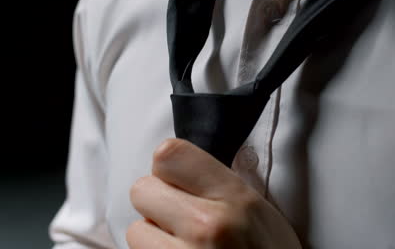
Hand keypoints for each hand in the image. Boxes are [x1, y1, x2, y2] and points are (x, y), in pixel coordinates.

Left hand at [127, 138, 301, 248]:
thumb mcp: (258, 209)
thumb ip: (218, 183)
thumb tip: (176, 167)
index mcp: (234, 198)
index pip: (169, 154)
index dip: (169, 167)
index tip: (178, 179)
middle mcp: (206, 225)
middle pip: (142, 190)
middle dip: (157, 202)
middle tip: (180, 216)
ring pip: (136, 230)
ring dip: (153, 237)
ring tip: (183, 245)